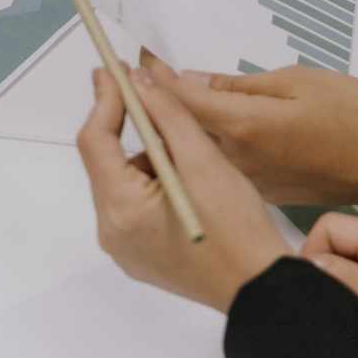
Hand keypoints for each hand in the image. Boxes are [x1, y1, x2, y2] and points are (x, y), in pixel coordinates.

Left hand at [77, 66, 289, 311]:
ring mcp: (127, 249)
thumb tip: (138, 82)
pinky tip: (191, 175)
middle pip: (108, 163)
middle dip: (131, 125)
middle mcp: (113, 233)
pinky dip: (157, 180)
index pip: (96, 141)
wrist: (262, 289)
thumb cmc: (236, 226)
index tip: (114, 68)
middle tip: (156, 95)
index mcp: (120, 210)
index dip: (105, 100)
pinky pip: (139, 205)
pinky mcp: (144, 256)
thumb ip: (168, 115)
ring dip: (150, 154)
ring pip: (126, 182)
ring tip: (191, 146)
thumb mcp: (204, 160)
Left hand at [145, 51, 357, 222]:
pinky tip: (200, 131)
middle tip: (138, 75)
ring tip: (163, 97)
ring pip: (186, 160)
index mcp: (241, 130)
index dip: (146, 82)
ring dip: (169, 132)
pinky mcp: (256, 197)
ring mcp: (245, 186)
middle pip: (168, 140)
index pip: (172, 105)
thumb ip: (238, 86)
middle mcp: (235, 164)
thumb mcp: (297, 83)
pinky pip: (209, 174)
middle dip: (148, 108)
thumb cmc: (355, 119)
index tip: (132, 60)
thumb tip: (191, 84)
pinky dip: (194, 153)